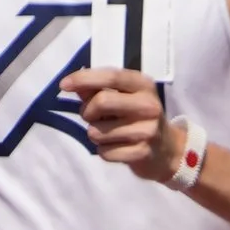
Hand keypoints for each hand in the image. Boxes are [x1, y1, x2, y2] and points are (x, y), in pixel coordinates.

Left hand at [60, 65, 177, 180]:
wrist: (166, 150)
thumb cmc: (137, 118)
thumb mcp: (124, 98)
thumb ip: (98, 90)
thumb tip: (72, 84)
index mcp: (143, 85)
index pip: (111, 77)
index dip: (84, 78)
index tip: (63, 85)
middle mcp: (148, 105)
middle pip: (102, 102)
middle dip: (87, 111)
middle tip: (90, 116)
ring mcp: (147, 130)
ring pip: (98, 132)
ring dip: (94, 134)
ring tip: (108, 133)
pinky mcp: (142, 152)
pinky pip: (105, 152)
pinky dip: (103, 150)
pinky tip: (116, 147)